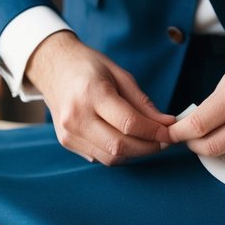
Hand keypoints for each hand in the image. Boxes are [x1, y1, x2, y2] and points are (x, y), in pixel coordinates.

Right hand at [25, 30, 173, 164]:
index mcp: (91, 93)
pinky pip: (99, 156)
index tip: (171, 133)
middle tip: (164, 141)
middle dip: (148, 147)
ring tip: (148, 140)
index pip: (129, 123)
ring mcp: (68, 132)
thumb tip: (166, 123)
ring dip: (135, 153)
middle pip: (119, 146)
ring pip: (110, 157)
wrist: (53, 67)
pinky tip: (127, 140)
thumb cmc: (89, 66)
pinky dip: (118, 153)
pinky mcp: (66, 142)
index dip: (154, 132)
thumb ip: (142, 102)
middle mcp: (76, 116)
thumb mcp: (120, 74)